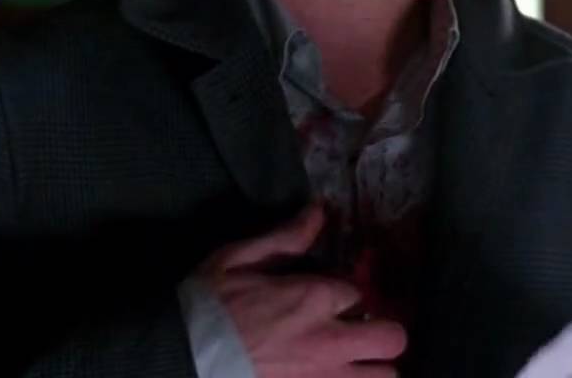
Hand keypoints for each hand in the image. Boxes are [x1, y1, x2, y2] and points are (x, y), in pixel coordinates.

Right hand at [196, 204, 406, 377]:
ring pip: (385, 377)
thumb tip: (319, 210)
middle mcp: (329, 341)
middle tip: (359, 331)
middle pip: (392, 338)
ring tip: (351, 362)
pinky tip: (331, 376)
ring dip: (374, 367)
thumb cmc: (206, 304)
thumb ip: (286, 238)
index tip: (330, 298)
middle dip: (382, 332)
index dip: (345, 295)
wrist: (179, 357)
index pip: (358, 292)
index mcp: (314, 298)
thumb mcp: (239, 259)